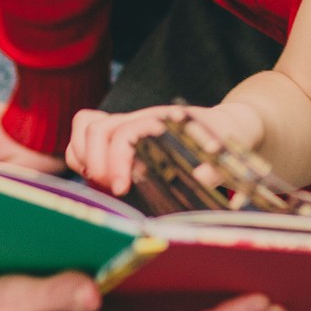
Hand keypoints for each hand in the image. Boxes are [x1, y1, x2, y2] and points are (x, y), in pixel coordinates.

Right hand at [67, 102, 266, 196]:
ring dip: (83, 159)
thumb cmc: (227, 139)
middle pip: (95, 129)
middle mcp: (138, 119)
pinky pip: (87, 137)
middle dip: (94, 163)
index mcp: (161, 121)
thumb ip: (216, 167)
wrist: (229, 125)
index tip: (121, 189)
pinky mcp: (120, 137)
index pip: (124, 133)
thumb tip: (201, 178)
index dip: (116, 160)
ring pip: (86, 130)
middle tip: (114, 192)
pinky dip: (82, 157)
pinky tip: (99, 180)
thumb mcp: (228, 153)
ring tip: (102, 186)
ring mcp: (127, 125)